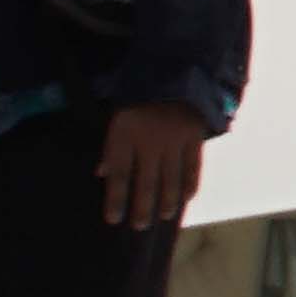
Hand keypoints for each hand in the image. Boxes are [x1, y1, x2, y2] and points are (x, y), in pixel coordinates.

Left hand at [99, 103, 210, 236]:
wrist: (173, 70)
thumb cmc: (139, 96)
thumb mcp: (117, 117)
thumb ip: (111, 146)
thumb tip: (101, 173)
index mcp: (125, 135)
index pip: (119, 174)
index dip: (115, 199)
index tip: (113, 219)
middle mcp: (149, 141)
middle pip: (145, 182)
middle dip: (141, 207)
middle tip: (139, 226)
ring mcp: (174, 140)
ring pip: (170, 178)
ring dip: (166, 200)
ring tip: (163, 216)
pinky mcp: (194, 137)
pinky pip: (193, 166)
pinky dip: (190, 184)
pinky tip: (186, 198)